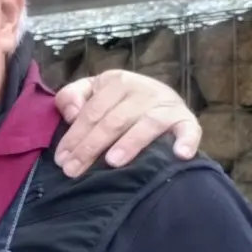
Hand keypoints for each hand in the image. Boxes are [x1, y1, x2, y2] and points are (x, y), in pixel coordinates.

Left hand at [51, 70, 199, 176]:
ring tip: (113, 162)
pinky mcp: (187, 120)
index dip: (74, 136)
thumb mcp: (92, 92)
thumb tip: (72, 113)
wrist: (159, 100)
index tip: (61, 160)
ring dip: (130, 143)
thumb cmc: (117, 102)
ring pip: (147, 124)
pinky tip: (179, 155)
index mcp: (117, 81)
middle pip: (114, 120)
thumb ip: (72, 96)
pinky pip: (189, 130)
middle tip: (74, 170)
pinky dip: (186, 141)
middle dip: (91, 146)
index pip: (92, 111)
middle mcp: (144, 90)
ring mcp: (167, 105)